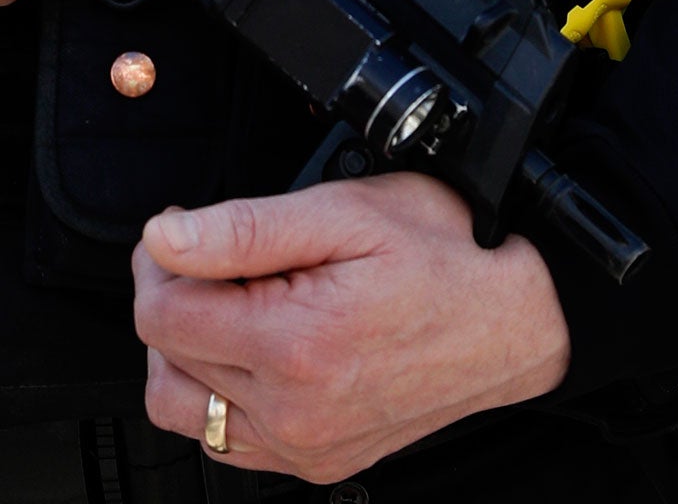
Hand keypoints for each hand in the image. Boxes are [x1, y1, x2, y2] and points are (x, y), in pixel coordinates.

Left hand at [134, 173, 570, 483]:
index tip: (187, 230)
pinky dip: (219, 394)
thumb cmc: (445, 255)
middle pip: (164, 356)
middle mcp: (294, 411)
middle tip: (218, 257)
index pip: (160, 313)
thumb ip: (244, 229)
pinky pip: (224, 441)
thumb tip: (165, 238)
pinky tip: (256, 349)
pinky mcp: (317, 464)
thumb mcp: (344, 212)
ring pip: (181, 407)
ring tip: (234, 304)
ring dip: (186, 351)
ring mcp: (305, 447)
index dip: (160, 258)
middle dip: (174, 294)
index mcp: (295, 344)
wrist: (518, 319)